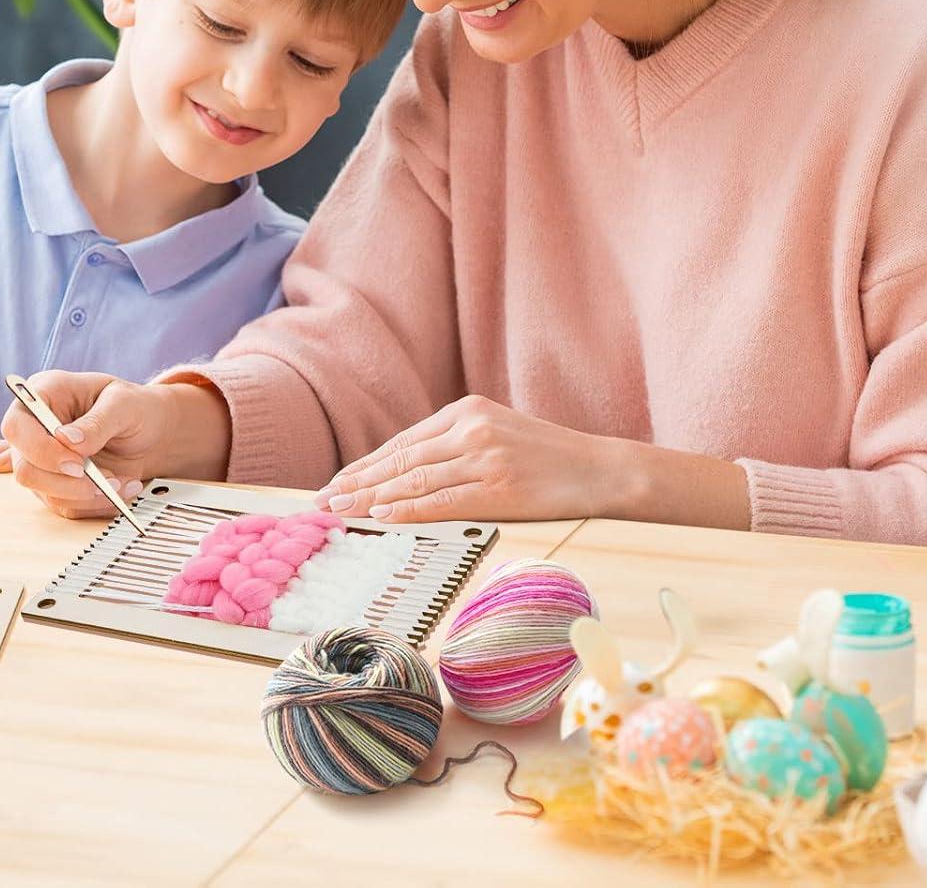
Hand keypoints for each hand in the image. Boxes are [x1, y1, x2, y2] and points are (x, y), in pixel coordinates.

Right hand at [3, 369, 229, 519]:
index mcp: (45, 395)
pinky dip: (96, 504)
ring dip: (87, 496)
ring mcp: (43, 461)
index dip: (39, 449)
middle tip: (104, 480)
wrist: (152, 432)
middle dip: (65, 482)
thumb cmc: (135, 407)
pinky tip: (123, 489)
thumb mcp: (123, 404)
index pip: (17, 426)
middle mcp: (37, 429)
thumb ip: (97, 421)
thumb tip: (68, 441)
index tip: (76, 464)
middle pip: (24, 468)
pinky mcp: (57, 486)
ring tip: (123, 482)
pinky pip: (67, 506)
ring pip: (45, 493)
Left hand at [312, 395, 620, 522]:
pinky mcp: (500, 487)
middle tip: (325, 500)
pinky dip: (409, 508)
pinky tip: (383, 515)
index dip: (366, 465)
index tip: (337, 482)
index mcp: (466, 411)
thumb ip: (454, 444)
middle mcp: (470, 429)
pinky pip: (444, 501)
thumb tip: (404, 472)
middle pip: (401, 459)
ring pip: (415, 480)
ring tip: (343, 511)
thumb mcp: (496, 433)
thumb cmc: (547, 457)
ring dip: (373, 498)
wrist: (601, 469)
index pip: (403, 442)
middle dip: (358, 482)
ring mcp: (485, 457)